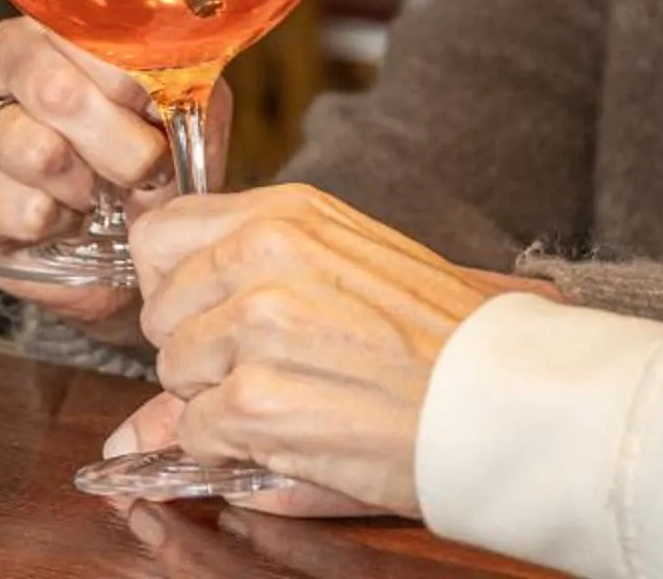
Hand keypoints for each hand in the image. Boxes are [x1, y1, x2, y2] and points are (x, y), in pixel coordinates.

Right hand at [0, 15, 227, 331]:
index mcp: (69, 27)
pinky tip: (60, 219)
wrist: (107, 252)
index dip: (137, 85)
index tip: (158, 119)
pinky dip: (57, 224)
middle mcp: (11, 56)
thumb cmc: (142, 174)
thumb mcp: (184, 128)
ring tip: (96, 198)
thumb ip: (191, 102)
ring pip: (36, 150)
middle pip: (58, 91)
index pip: (94, 34)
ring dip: (85, 189)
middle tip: (142, 174)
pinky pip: (19, 206)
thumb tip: (181, 95)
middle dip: (121, 149)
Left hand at [119, 183, 552, 514]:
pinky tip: (298, 433)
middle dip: (198, 351)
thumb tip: (147, 369)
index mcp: (283, 215)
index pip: (158, 235)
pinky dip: (234, 448)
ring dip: (219, 402)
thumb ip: (246, 294)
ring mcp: (256, 327)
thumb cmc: (446, 341)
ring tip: (298, 398)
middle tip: (270, 368)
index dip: (175, 286)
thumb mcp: (350, 275)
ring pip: (174, 376)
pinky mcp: (257, 399)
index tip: (210, 312)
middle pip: (159, 313)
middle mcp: (261, 256)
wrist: (514, 402)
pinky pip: (197, 432)